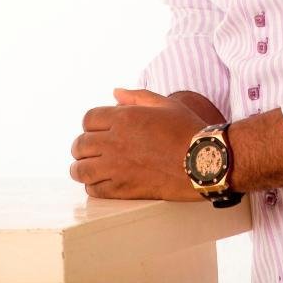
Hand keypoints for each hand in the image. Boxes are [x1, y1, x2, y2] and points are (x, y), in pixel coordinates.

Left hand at [69, 88, 204, 200]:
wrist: (202, 160)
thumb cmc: (186, 129)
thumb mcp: (164, 103)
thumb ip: (136, 96)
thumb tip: (115, 93)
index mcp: (123, 118)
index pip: (88, 119)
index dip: (92, 123)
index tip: (100, 129)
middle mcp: (114, 142)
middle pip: (80, 144)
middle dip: (84, 145)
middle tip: (93, 149)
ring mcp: (116, 167)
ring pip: (80, 169)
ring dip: (82, 167)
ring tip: (90, 167)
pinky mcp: (122, 189)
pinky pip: (93, 189)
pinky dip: (93, 185)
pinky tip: (101, 181)